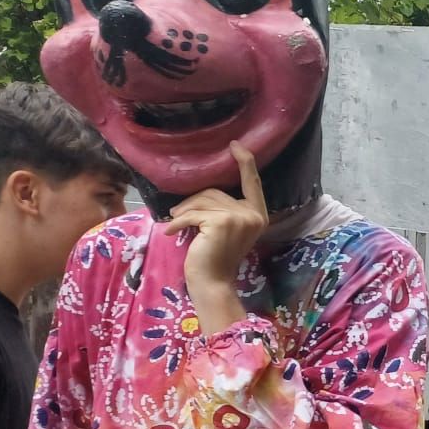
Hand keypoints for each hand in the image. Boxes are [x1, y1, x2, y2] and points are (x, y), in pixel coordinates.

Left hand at [167, 142, 268, 293]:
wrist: (213, 282)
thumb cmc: (215, 257)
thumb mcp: (225, 229)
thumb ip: (225, 210)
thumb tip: (201, 193)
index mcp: (258, 214)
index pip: (253, 183)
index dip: (245, 162)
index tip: (235, 145)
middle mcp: (252, 214)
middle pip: (216, 192)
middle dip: (193, 202)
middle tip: (177, 216)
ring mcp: (239, 218)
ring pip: (203, 201)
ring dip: (183, 212)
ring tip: (173, 224)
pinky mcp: (222, 222)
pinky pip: (193, 214)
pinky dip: (177, 222)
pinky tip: (170, 233)